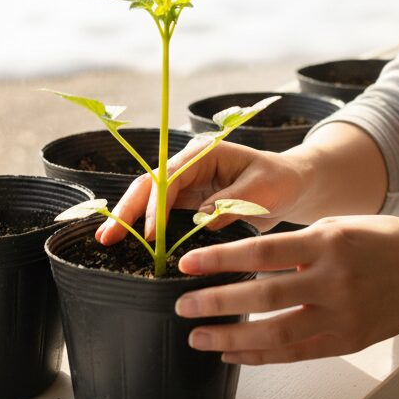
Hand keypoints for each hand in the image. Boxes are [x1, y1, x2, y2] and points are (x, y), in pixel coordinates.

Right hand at [96, 138, 308, 245]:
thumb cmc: (279, 181)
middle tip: (107, 237)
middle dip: (128, 209)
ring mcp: (188, 183)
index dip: (157, 206)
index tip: (151, 236)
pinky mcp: (190, 201)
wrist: (291, 185)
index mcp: (205, 153)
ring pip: (150, 199)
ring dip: (130, 218)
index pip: (170, 177)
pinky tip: (132, 245)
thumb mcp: (260, 190)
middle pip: (150, 185)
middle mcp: (190, 165)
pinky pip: (163, 213)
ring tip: (107, 242)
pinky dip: (147, 227)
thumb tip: (198, 222)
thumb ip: (229, 203)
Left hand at [173, 215, 398, 363]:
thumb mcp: (341, 225)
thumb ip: (300, 243)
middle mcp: (333, 280)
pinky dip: (261, 355)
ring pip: (275, 333)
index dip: (221, 258)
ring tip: (198, 336)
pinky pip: (296, 352)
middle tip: (182, 304)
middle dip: (217, 302)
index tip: (188, 262)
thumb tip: (251, 258)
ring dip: (231, 337)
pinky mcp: (347, 340)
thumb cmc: (385, 241)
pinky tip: (235, 352)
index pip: (263, 252)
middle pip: (263, 296)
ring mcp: (341, 314)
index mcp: (328, 242)